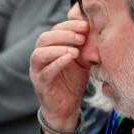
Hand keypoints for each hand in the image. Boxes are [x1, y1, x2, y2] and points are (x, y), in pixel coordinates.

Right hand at [29, 19, 90, 133]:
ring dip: (58, 48)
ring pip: (39, 54)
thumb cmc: (73, 82)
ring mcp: (38, 71)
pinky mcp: (41, 84)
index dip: (69, 25)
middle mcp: (40, 57)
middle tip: (81, 38)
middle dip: (64, 35)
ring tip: (75, 51)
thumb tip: (95, 28)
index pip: (54, 30)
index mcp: (49, 49)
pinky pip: (46, 72)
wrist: (67, 108)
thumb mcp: (81, 61)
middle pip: (44, 38)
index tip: (86, 25)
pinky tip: (70, 58)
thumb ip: (84, 47)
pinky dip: (57, 63)